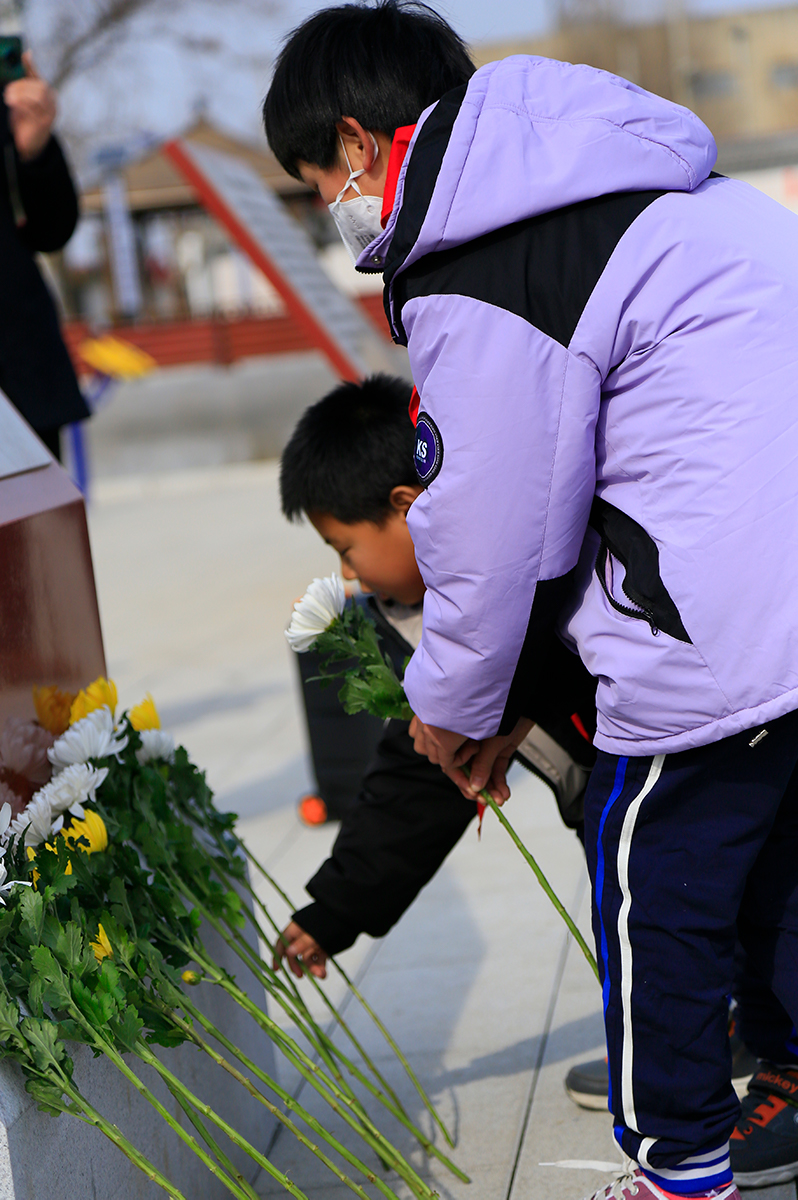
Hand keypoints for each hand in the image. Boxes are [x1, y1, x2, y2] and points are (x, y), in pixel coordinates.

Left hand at [5, 53, 56, 161]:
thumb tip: (26, 56)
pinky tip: (16, 107)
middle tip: (8, 91)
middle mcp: (52, 102)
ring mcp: (50, 113)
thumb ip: (23, 83)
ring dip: (21, 94)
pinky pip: (34, 108)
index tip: (26, 55)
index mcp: (47, 94)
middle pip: (40, 86)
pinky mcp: (44, 123)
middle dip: (22, 86)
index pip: (38, 76)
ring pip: (38, 96)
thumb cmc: (26, 120)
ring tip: (9, 99)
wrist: (30, 145)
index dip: (32, 65)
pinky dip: (22, 105)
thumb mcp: (23, 99)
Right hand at [273, 920, 327, 979]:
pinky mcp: (323, 946)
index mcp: (296, 929)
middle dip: (297, 965)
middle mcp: (303, 936)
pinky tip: (323, 972)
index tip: (276, 969)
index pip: (282, 943)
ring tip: (320, 974)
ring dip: (312, 968)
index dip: (278, 956)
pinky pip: (318, 958)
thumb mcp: (313, 932)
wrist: (347, 914)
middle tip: (301, 975)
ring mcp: (313, 942)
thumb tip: (288, 952)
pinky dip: (320, 966)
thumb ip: (301, 943)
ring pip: (308, 958)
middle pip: (295, 954)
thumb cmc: (327, 918)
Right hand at [409, 715, 533, 804]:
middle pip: (467, 772)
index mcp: (454, 735)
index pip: (451, 765)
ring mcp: (483, 747)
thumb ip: (481, 764)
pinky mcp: (499, 750)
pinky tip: (504, 791)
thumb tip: (475, 787)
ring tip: (499, 798)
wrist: (527, 698)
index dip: (461, 781)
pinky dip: (500, 781)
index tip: (471, 793)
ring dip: (491, 788)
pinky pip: (496, 768)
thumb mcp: (490, 740)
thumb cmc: (502, 707)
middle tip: (485, 799)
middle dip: (477, 788)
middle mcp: (468, 743)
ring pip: (482, 773)